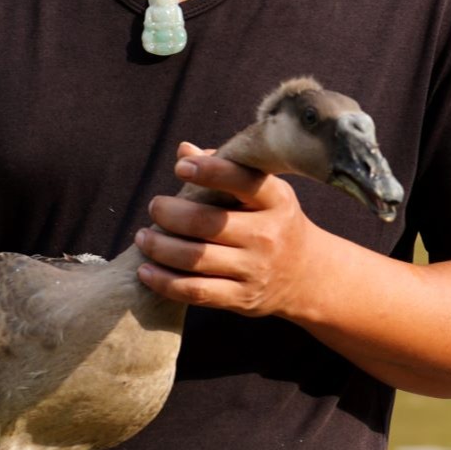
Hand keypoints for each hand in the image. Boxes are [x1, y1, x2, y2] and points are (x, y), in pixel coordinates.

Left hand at [134, 141, 320, 317]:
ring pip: (196, 258)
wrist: (308, 275)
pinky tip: (146, 271)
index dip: (209, 172)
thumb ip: (226, 170)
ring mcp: (255, 270)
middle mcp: (268, 235)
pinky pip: (196, 292)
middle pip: (207, 222)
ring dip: (160, 247)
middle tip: (154, 206)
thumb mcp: (265, 193)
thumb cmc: (274, 222)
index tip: (180, 167)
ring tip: (142, 237)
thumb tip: (184, 150)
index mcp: (276, 200)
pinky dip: (165, 282)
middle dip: (170, 213)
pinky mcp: (242, 299)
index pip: (243, 180)